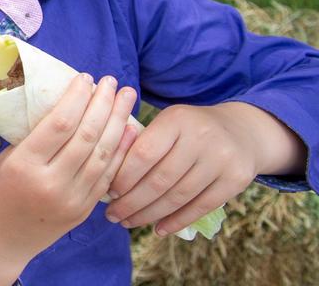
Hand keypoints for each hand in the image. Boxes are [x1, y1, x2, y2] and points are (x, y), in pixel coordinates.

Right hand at [0, 74, 137, 285]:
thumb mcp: (6, 160)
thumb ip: (35, 139)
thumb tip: (67, 108)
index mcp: (25, 165)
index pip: (60, 124)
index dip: (77, 97)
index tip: (85, 77)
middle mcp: (52, 183)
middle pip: (87, 136)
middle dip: (103, 104)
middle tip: (112, 81)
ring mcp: (72, 200)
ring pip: (103, 155)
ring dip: (118, 123)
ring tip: (127, 98)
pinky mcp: (84, 211)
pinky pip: (106, 176)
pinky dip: (120, 151)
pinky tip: (128, 131)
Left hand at [105, 101, 298, 235]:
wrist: (242, 131)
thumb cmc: (189, 129)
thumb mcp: (168, 123)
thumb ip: (142, 142)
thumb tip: (106, 175)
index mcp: (177, 119)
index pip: (144, 153)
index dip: (124, 176)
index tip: (108, 192)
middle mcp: (201, 137)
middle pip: (160, 179)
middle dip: (132, 202)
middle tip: (113, 215)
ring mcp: (222, 159)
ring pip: (178, 196)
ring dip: (150, 214)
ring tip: (129, 222)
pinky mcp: (237, 179)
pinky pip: (201, 206)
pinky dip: (177, 221)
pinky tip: (158, 229)